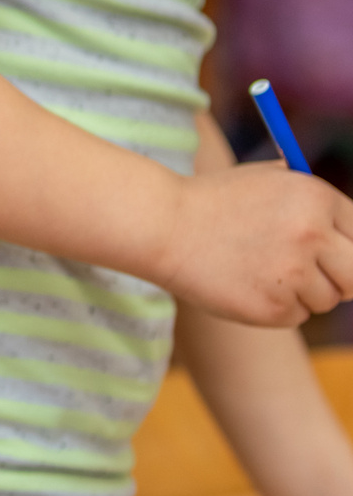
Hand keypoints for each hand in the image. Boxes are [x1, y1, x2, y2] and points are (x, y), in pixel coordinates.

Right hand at [154, 164, 352, 325]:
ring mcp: (293, 273)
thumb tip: (351, 232)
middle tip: (318, 277)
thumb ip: (314, 202)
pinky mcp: (272, 307)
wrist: (162, 227)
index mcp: (316, 198)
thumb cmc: (215, 202)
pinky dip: (276, 307)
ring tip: (262, 273)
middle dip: (342, 278)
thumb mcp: (269, 180)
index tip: (336, 257)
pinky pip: (296, 315)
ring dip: (303, 292)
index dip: (348, 248)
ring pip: (327, 298)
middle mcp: (311, 234)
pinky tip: (245, 285)